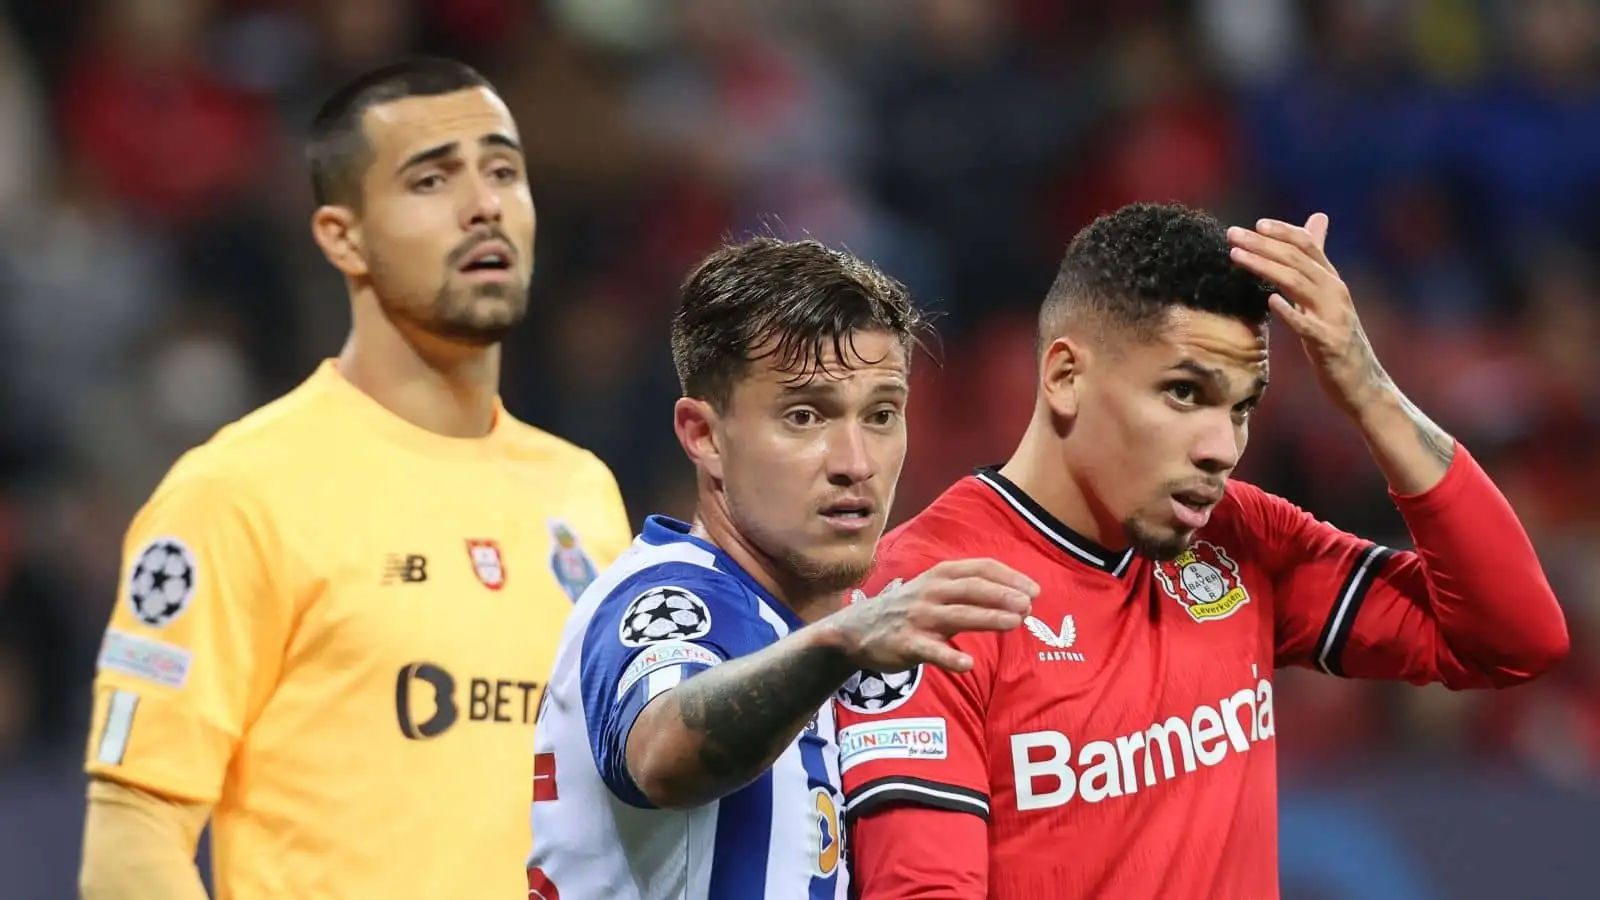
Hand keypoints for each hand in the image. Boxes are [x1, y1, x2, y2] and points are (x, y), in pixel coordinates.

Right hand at [825, 559, 1037, 673]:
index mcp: (940, 575)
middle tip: (1029, 605)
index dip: (1009, 577)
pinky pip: (931, 651)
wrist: (857, 630)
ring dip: (988, 617)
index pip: (980, 569)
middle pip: (972, 589)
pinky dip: (950, 657)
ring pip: (958, 615)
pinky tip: (968, 663)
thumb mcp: (935, 590)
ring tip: (1015, 623)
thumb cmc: (908, 609)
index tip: (1034, 590)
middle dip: (1003, 595)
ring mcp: (917, 617)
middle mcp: (930, 592)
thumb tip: (1018, 600)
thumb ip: (970, 594)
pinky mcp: (906, 643)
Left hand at [1226, 213, 1389, 416]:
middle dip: (1263, 244)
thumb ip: (1315, 264)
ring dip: (1265, 266)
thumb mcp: (1325, 299)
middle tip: (1232, 234)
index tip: (1255, 224)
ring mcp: (1333, 316)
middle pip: (1296, 259)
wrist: (1362, 383)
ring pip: (1297, 283)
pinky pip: (1307, 325)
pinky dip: (1290, 311)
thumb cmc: (1336, 340)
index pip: (1307, 245)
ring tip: (1237, 257)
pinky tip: (1271, 301)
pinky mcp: (1329, 343)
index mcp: (1331, 281)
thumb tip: (1318, 219)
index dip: (1282, 231)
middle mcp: (1335, 292)